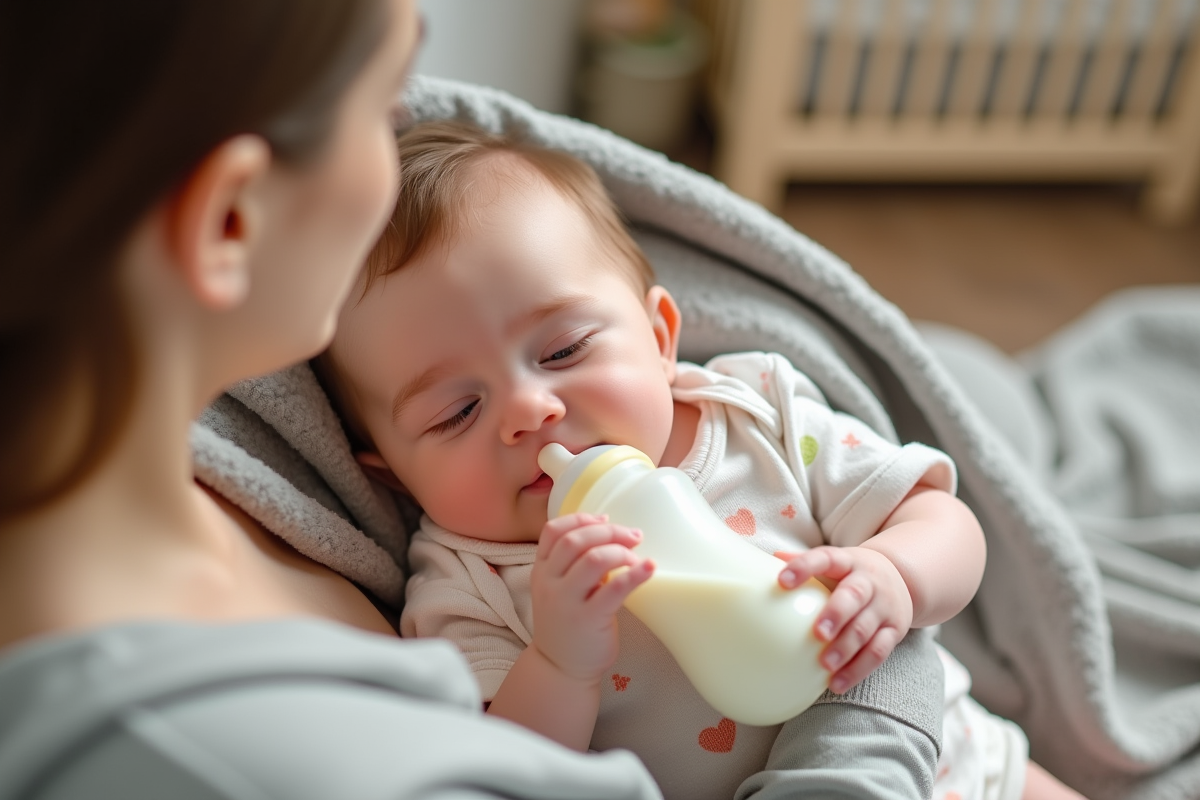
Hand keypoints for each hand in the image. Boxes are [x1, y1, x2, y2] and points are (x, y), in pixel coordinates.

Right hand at [530, 513, 654, 683]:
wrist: (560, 667)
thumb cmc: (568, 623)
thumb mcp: (560, 589)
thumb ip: (575, 564)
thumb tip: (610, 535)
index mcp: (542, 570)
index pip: (553, 530)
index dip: (580, 519)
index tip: (604, 520)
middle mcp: (550, 583)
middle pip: (576, 540)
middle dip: (609, 532)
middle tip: (633, 536)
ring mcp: (567, 602)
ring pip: (593, 559)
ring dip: (620, 550)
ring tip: (636, 557)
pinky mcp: (589, 619)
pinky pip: (614, 589)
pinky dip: (635, 574)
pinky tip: (649, 568)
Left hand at [777, 546, 912, 693]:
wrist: (901, 577)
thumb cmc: (852, 574)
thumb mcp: (834, 562)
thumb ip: (805, 563)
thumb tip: (771, 560)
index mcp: (848, 561)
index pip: (826, 558)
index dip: (804, 567)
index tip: (782, 581)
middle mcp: (869, 582)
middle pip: (854, 596)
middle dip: (836, 614)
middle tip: (818, 633)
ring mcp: (884, 607)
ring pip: (866, 628)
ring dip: (845, 648)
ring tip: (825, 665)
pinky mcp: (895, 630)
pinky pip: (879, 652)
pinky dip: (858, 670)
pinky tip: (838, 683)